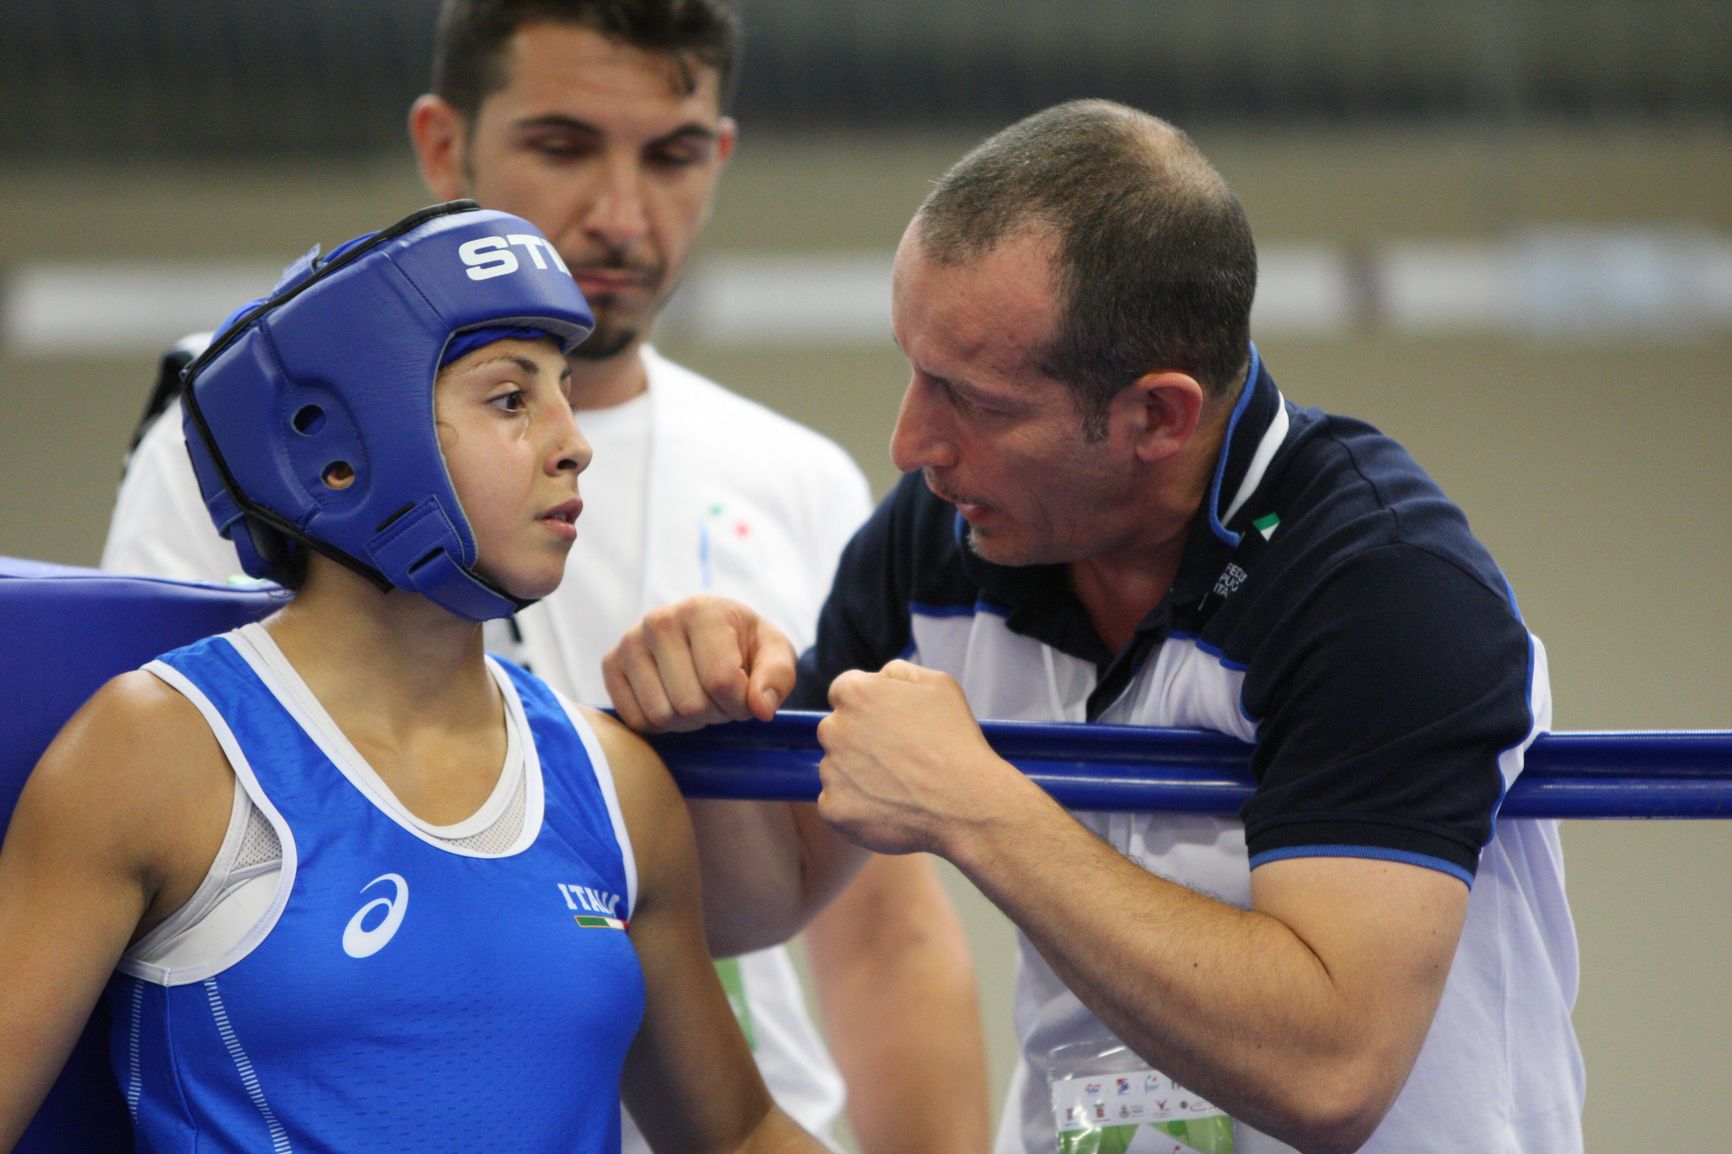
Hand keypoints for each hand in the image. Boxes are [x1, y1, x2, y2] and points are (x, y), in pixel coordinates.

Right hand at [603, 595, 796, 732]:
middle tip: (721, 698)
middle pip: (690, 703)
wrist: (712, 636)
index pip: (721, 682)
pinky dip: (661, 725)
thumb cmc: (746, 647)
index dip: (741, 704)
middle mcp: (659, 620)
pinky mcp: (611, 663)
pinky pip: (635, 719)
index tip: (747, 695)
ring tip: (700, 698)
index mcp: (702, 610)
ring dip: (689, 722)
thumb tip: (761, 707)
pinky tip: (675, 702)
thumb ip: (778, 677)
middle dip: (715, 713)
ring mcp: (630, 641)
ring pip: (660, 715)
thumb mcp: (775, 654)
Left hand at [816, 660, 1013, 855]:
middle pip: (837, 732)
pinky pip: (839, 804)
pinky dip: (858, 809)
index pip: (844, 693)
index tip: (891, 727)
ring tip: (901, 786)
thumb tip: (878, 678)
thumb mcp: (938, 684)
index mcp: (854, 693)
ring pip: (838, 769)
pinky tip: (890, 809)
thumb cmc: (956, 741)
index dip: (869, 708)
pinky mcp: (833, 809)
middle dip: (860, 741)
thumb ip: (898, 672)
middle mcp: (833, 729)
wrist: (966, 802)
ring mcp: (830, 772)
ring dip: (859, 776)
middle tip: (899, 759)